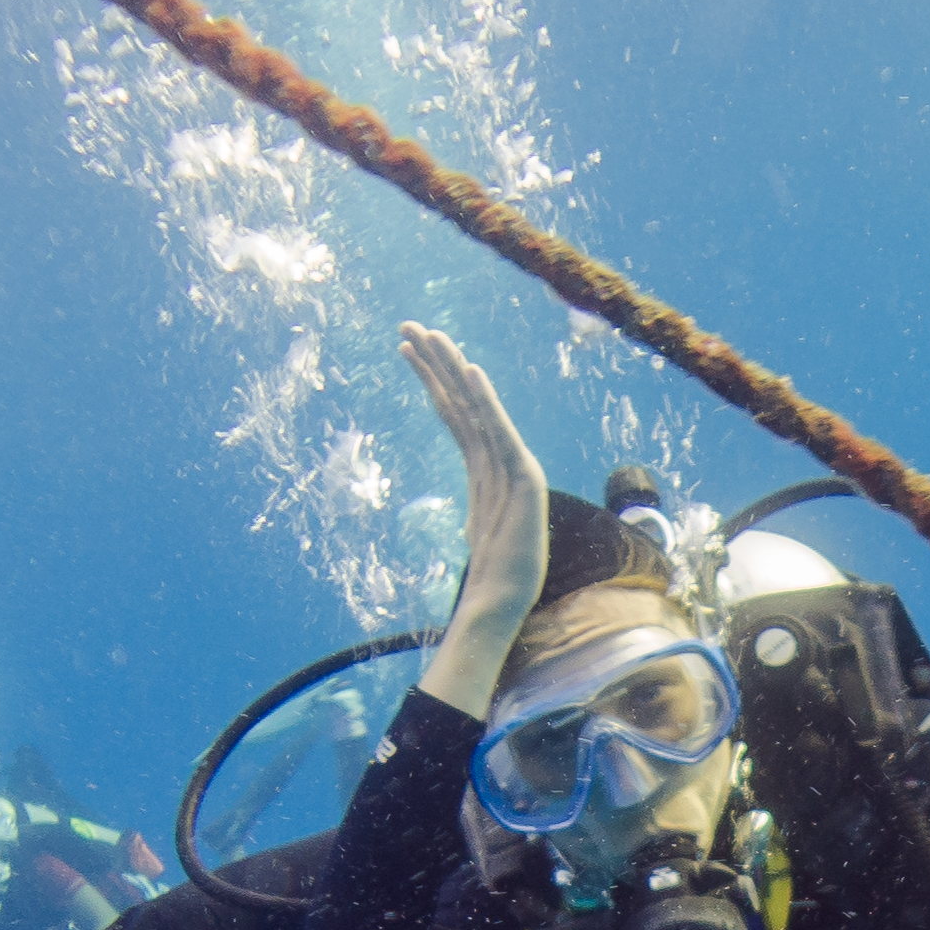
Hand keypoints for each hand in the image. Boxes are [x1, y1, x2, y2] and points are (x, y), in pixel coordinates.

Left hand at [399, 322, 554, 718]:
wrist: (501, 604)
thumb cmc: (490, 576)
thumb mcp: (477, 530)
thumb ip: (477, 512)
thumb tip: (469, 516)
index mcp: (484, 468)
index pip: (454, 413)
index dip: (432, 379)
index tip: (406, 349)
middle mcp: (499, 459)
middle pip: (463, 401)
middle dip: (437, 361)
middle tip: (408, 325)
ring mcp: (513, 467)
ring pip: (478, 409)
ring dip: (454, 370)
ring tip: (430, 336)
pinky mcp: (522, 481)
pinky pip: (498, 433)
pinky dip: (486, 402)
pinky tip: (472, 374)